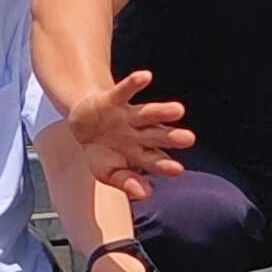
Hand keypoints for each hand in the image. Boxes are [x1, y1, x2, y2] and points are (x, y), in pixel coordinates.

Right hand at [66, 67, 191, 197]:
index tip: (178, 170)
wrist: (83, 126)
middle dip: (171, 137)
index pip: (155, 161)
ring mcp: (128, 117)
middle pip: (157, 136)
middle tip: (189, 138)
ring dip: (161, 112)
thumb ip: (125, 182)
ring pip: (147, 114)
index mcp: (140, 154)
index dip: (165, 165)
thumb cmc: (101, 154)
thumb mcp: (107, 173)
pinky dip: (134, 83)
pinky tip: (146, 77)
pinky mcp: (113, 100)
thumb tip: (145, 194)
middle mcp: (139, 134)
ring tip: (179, 110)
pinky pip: (124, 91)